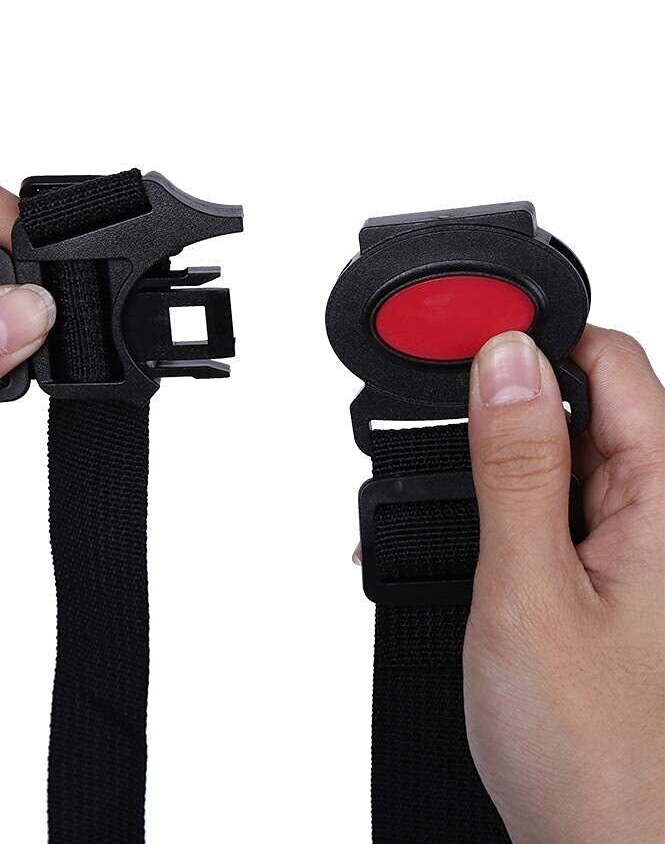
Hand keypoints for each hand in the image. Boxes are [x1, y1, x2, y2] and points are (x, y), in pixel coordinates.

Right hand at [465, 327, 663, 843]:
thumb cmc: (596, 753)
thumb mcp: (530, 590)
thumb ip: (517, 466)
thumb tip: (504, 360)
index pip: (612, 362)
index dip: (534, 347)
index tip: (466, 362)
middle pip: (581, 408)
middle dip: (503, 426)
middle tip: (460, 485)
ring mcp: (641, 550)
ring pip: (559, 463)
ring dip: (497, 482)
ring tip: (469, 542)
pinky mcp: (613, 580)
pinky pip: (556, 516)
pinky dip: (506, 523)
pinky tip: (478, 563)